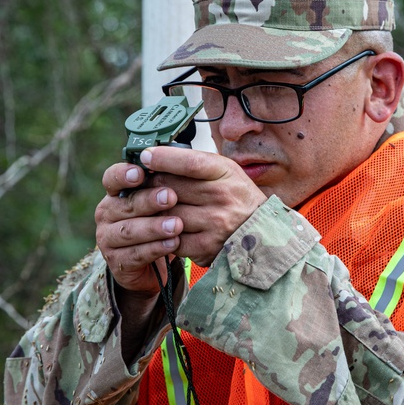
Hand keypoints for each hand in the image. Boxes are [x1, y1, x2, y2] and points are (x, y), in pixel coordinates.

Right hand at [95, 161, 183, 296]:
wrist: (153, 266)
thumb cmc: (159, 223)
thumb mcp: (161, 201)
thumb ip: (164, 182)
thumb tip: (177, 159)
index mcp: (116, 193)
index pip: (112, 178)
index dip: (124, 175)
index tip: (141, 173)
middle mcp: (107, 213)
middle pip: (125, 204)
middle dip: (149, 200)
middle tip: (171, 197)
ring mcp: (108, 238)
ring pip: (129, 230)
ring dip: (154, 227)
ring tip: (177, 225)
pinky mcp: (117, 261)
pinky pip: (136, 254)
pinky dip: (155, 248)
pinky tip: (173, 243)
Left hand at [137, 146, 268, 266]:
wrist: (261, 232)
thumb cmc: (236, 196)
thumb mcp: (225, 171)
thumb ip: (194, 163)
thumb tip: (155, 157)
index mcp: (225, 173)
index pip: (190, 163)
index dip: (164, 158)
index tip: (145, 156)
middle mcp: (222, 198)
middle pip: (170, 188)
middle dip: (151, 185)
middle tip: (142, 184)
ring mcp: (214, 224)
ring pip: (166, 215)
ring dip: (154, 211)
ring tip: (153, 207)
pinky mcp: (206, 248)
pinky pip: (171, 239)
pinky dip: (164, 234)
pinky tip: (166, 228)